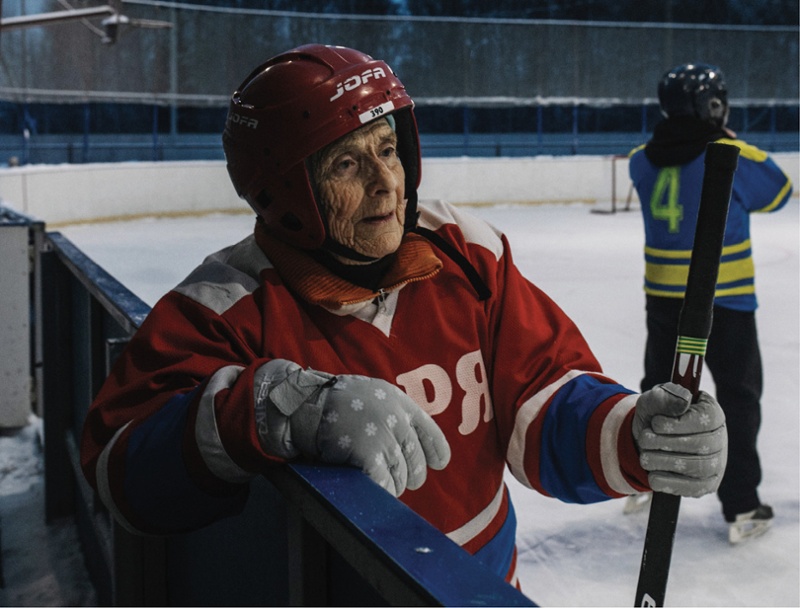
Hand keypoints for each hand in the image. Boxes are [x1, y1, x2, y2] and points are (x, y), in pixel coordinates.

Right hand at [254, 359, 450, 495]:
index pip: (431, 434)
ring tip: (373, 480)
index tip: (436, 463)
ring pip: (401, 479)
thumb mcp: (372, 394)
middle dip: (407, 477)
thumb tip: (406, 444)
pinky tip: (371, 491)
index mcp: (400, 403)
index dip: (436, 453)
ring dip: (390, 486)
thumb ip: (392, 414)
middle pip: (417, 464)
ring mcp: (385, 439)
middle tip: (393, 479)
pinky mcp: (369, 456)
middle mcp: (398, 421)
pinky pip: (384, 486)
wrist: (306, 402)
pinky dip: (379, 492)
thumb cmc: (334, 401)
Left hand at [632, 383, 726, 496]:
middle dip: (666, 443)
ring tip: (644, 456)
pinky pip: (692, 488)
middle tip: (644, 439)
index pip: (705, 419)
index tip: (655, 423)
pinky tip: (653, 474)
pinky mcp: (706, 485)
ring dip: (664, 462)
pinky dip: (669, 482)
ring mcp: (716, 464)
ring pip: (696, 467)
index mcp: (712, 413)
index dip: (678, 424)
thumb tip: (684, 401)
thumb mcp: (654, 400)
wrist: (647, 440)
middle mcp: (719, 438)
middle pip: (700, 445)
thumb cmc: (655, 416)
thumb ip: (667, 396)